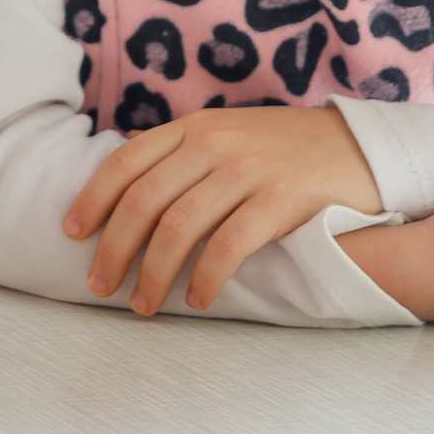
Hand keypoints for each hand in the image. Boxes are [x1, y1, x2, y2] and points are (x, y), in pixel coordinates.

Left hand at [67, 105, 381, 314]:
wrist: (361, 147)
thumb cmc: (286, 149)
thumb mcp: (227, 134)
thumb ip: (182, 153)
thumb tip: (127, 177)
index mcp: (193, 128)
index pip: (124, 161)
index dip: (92, 198)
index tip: (72, 233)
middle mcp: (213, 143)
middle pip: (142, 200)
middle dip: (113, 248)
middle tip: (99, 287)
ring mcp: (247, 169)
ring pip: (178, 226)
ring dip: (152, 273)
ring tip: (140, 305)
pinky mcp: (281, 199)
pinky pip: (228, 245)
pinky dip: (204, 278)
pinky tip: (196, 300)